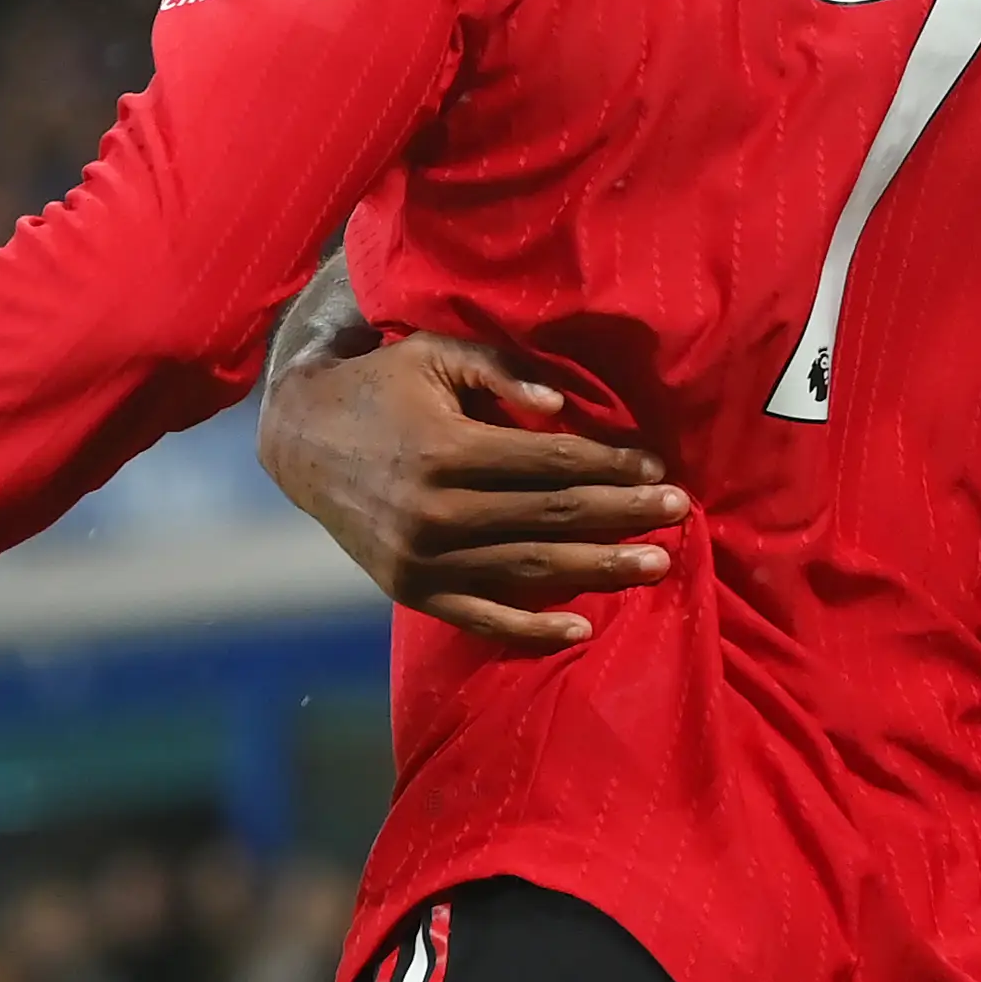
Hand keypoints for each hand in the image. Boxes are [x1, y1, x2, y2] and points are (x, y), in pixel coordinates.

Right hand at [260, 332, 688, 650]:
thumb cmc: (382, 385)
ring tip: (657, 565)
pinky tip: (582, 627)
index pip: (551, 463)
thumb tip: (563, 405)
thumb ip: (501, 371)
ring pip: (528, 567)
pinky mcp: (410, 589)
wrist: (300, 440)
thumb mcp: (437, 354)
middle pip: (552, 516)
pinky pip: (480, 616)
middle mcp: (436, 510)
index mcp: (447, 449)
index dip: (609, 465)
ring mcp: (423, 559)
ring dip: (599, 568)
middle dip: (623, 515)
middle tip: (680, 514)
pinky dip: (531, 627)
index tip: (657, 466)